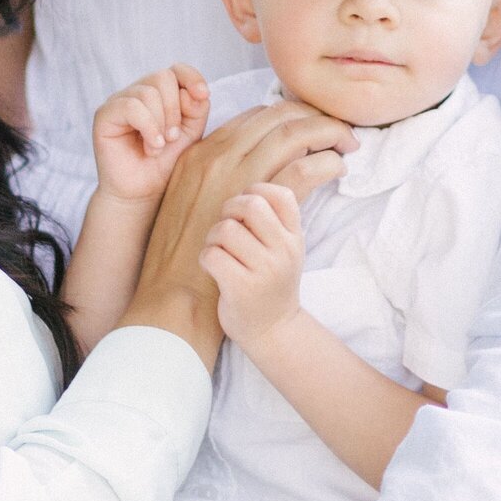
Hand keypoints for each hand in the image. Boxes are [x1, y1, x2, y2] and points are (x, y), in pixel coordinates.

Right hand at [92, 67, 209, 204]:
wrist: (142, 192)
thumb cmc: (164, 163)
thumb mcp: (190, 133)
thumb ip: (196, 109)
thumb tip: (195, 92)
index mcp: (159, 93)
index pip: (176, 69)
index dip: (191, 77)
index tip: (203, 95)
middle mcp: (137, 92)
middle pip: (162, 77)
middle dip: (174, 109)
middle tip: (172, 138)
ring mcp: (119, 101)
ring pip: (147, 92)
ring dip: (161, 123)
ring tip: (159, 146)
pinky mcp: (104, 114)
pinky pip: (131, 107)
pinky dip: (148, 127)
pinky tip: (152, 147)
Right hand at [122, 100, 354, 364]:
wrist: (175, 294)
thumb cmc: (181, 253)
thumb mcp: (187, 199)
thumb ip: (212, 174)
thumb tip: (247, 158)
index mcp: (201, 152)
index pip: (255, 116)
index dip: (289, 114)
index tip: (310, 123)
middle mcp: (218, 157)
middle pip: (278, 116)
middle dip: (315, 115)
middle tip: (338, 128)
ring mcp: (238, 180)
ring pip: (294, 134)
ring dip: (328, 132)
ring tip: (346, 143)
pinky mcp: (258, 209)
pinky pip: (303, 169)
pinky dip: (327, 162)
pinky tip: (338, 168)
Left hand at [201, 185, 303, 349]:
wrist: (272, 330)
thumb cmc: (270, 281)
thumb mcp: (285, 246)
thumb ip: (275, 216)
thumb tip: (254, 170)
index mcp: (294, 236)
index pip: (279, 193)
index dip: (254, 191)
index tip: (245, 207)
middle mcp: (284, 251)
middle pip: (250, 204)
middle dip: (229, 210)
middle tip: (227, 227)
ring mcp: (264, 271)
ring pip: (226, 229)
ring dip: (213, 237)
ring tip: (219, 250)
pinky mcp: (241, 288)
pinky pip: (212, 255)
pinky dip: (205, 257)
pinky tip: (213, 267)